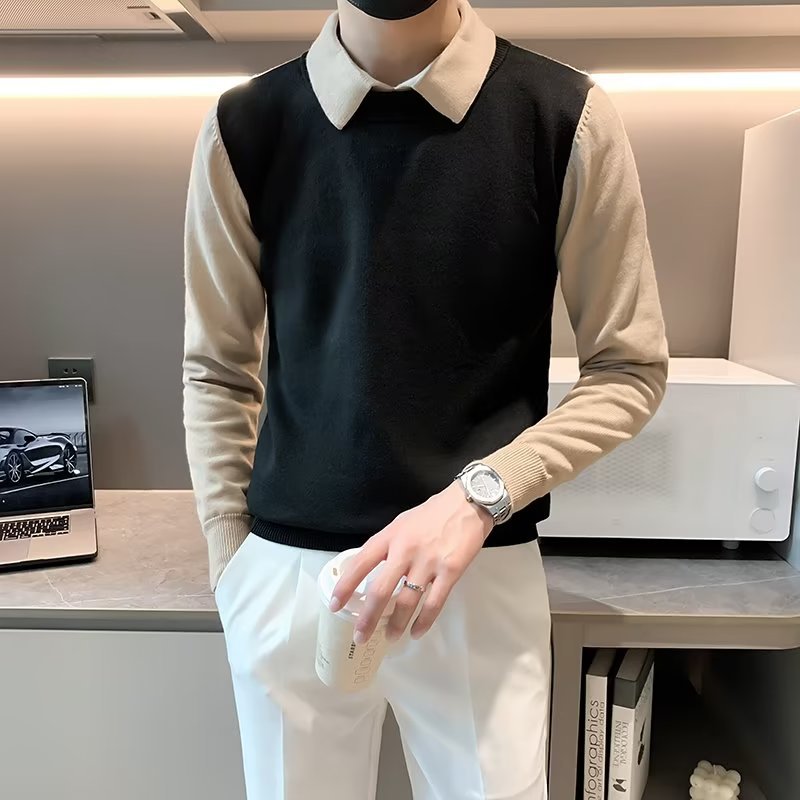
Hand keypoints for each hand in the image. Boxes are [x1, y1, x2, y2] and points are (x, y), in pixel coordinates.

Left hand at [329, 481, 494, 643]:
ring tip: (390, 638)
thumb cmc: (433, 513)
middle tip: (360, 636)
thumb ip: (387, 545)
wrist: (468, 504)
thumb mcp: (402, 523)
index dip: (345, 586)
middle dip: (368, 618)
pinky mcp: (450, 571)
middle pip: (380, 590)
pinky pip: (434, 603)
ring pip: (407, 601)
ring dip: (396, 624)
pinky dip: (424, 622)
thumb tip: (370, 568)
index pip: (360, 563)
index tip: (335, 605)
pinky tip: (416, 632)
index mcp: (390, 536)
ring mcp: (428, 562)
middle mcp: (405, 550)